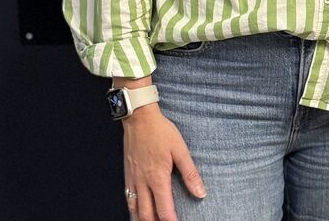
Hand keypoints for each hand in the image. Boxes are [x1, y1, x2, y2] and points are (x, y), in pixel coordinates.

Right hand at [122, 105, 204, 220]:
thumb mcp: (180, 149)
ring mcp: (133, 179)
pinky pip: (128, 198)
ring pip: (135, 209)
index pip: (164, 209)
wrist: (139, 118)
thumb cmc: (161, 132)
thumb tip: (200, 193)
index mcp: (157, 178)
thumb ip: (190, 173)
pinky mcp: (127, 174)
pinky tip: (138, 212)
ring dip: (143, 220)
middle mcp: (143, 182)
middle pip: (147, 214)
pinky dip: (133, 210)